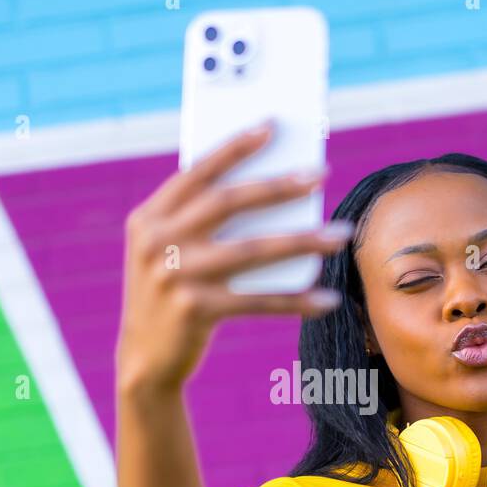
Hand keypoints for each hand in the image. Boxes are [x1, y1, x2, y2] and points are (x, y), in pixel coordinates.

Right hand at [116, 121, 353, 393]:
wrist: (144, 361)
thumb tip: (276, 191)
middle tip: (321, 173)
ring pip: (252, 250)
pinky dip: (296, 300)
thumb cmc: (172, 295)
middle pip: (228, 203)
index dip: (235, 147)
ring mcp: (173, 276)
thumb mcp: (171, 252)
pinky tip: (327, 297)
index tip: (273, 126)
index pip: (197, 171)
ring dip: (303, 241)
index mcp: (149, 218)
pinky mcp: (195, 310)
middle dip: (279, 185)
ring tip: (341, 234)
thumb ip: (204, 222)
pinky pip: (258, 300)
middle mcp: (156, 242)